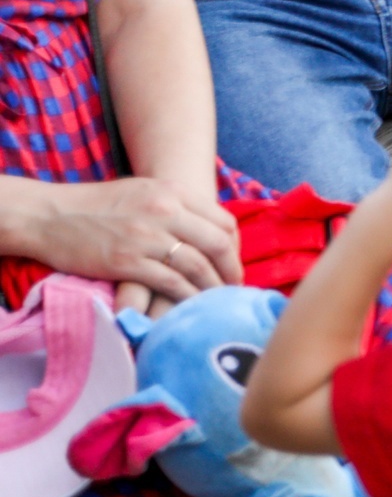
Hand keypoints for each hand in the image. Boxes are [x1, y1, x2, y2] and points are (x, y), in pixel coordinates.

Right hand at [22, 177, 241, 310]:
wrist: (50, 215)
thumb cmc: (98, 204)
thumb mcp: (145, 190)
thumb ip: (177, 206)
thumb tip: (207, 229)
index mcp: (173, 191)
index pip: (223, 221)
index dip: (235, 247)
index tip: (234, 263)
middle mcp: (165, 212)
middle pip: (218, 244)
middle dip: (231, 270)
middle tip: (235, 287)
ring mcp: (146, 237)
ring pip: (197, 266)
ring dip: (212, 287)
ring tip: (217, 300)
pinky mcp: (127, 262)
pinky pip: (170, 282)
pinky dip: (185, 296)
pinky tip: (190, 305)